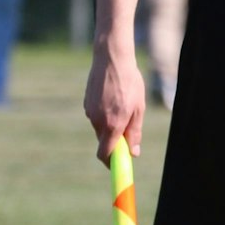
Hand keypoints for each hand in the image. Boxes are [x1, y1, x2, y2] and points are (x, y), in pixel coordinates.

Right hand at [84, 36, 145, 164]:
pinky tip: (114, 97)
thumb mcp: (138, 108)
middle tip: (129, 130)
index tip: (118, 166)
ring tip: (124, 104)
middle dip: (114, 141)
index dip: (111, 163)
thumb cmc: (130, 82)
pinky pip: (96, 115)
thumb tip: (133, 153)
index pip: (104, 154)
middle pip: (104, 141)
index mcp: (111, 124)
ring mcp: (89, 111)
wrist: (111, 59)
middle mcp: (97, 121)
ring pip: (100, 127)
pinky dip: (105, 114)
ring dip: (111, 124)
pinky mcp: (86, 103)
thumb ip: (134, 132)